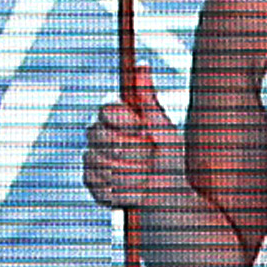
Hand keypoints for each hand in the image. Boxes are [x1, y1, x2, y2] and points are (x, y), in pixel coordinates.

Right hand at [81, 64, 181, 211]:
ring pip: (99, 161)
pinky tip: (137, 192)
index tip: (143, 129)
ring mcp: (93, 160)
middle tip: (151, 158)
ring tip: (148, 178)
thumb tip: (141, 66)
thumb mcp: (166, 130)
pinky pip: (97, 184)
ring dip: (130, 173)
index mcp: (119, 120)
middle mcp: (101, 136)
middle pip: (99, 135)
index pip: (107, 109)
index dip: (125, 121)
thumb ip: (149, 101)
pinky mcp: (92, 184)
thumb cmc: (173, 162)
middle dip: (130, 150)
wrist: (175, 201)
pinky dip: (121, 191)